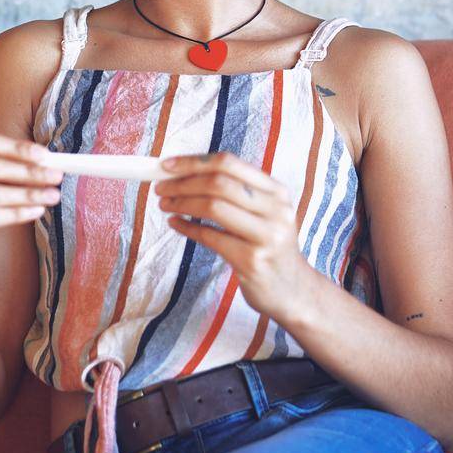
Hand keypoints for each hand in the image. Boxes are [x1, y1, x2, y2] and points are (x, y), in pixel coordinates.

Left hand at [153, 151, 315, 320]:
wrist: (292, 291)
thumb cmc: (269, 247)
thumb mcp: (264, 213)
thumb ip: (236, 193)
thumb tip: (186, 172)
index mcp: (277, 191)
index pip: (229, 163)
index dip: (193, 162)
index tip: (166, 165)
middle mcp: (275, 209)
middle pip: (219, 182)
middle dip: (182, 183)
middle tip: (160, 188)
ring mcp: (266, 235)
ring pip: (213, 206)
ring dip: (181, 203)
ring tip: (165, 204)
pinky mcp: (252, 261)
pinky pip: (210, 237)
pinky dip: (187, 228)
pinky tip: (176, 224)